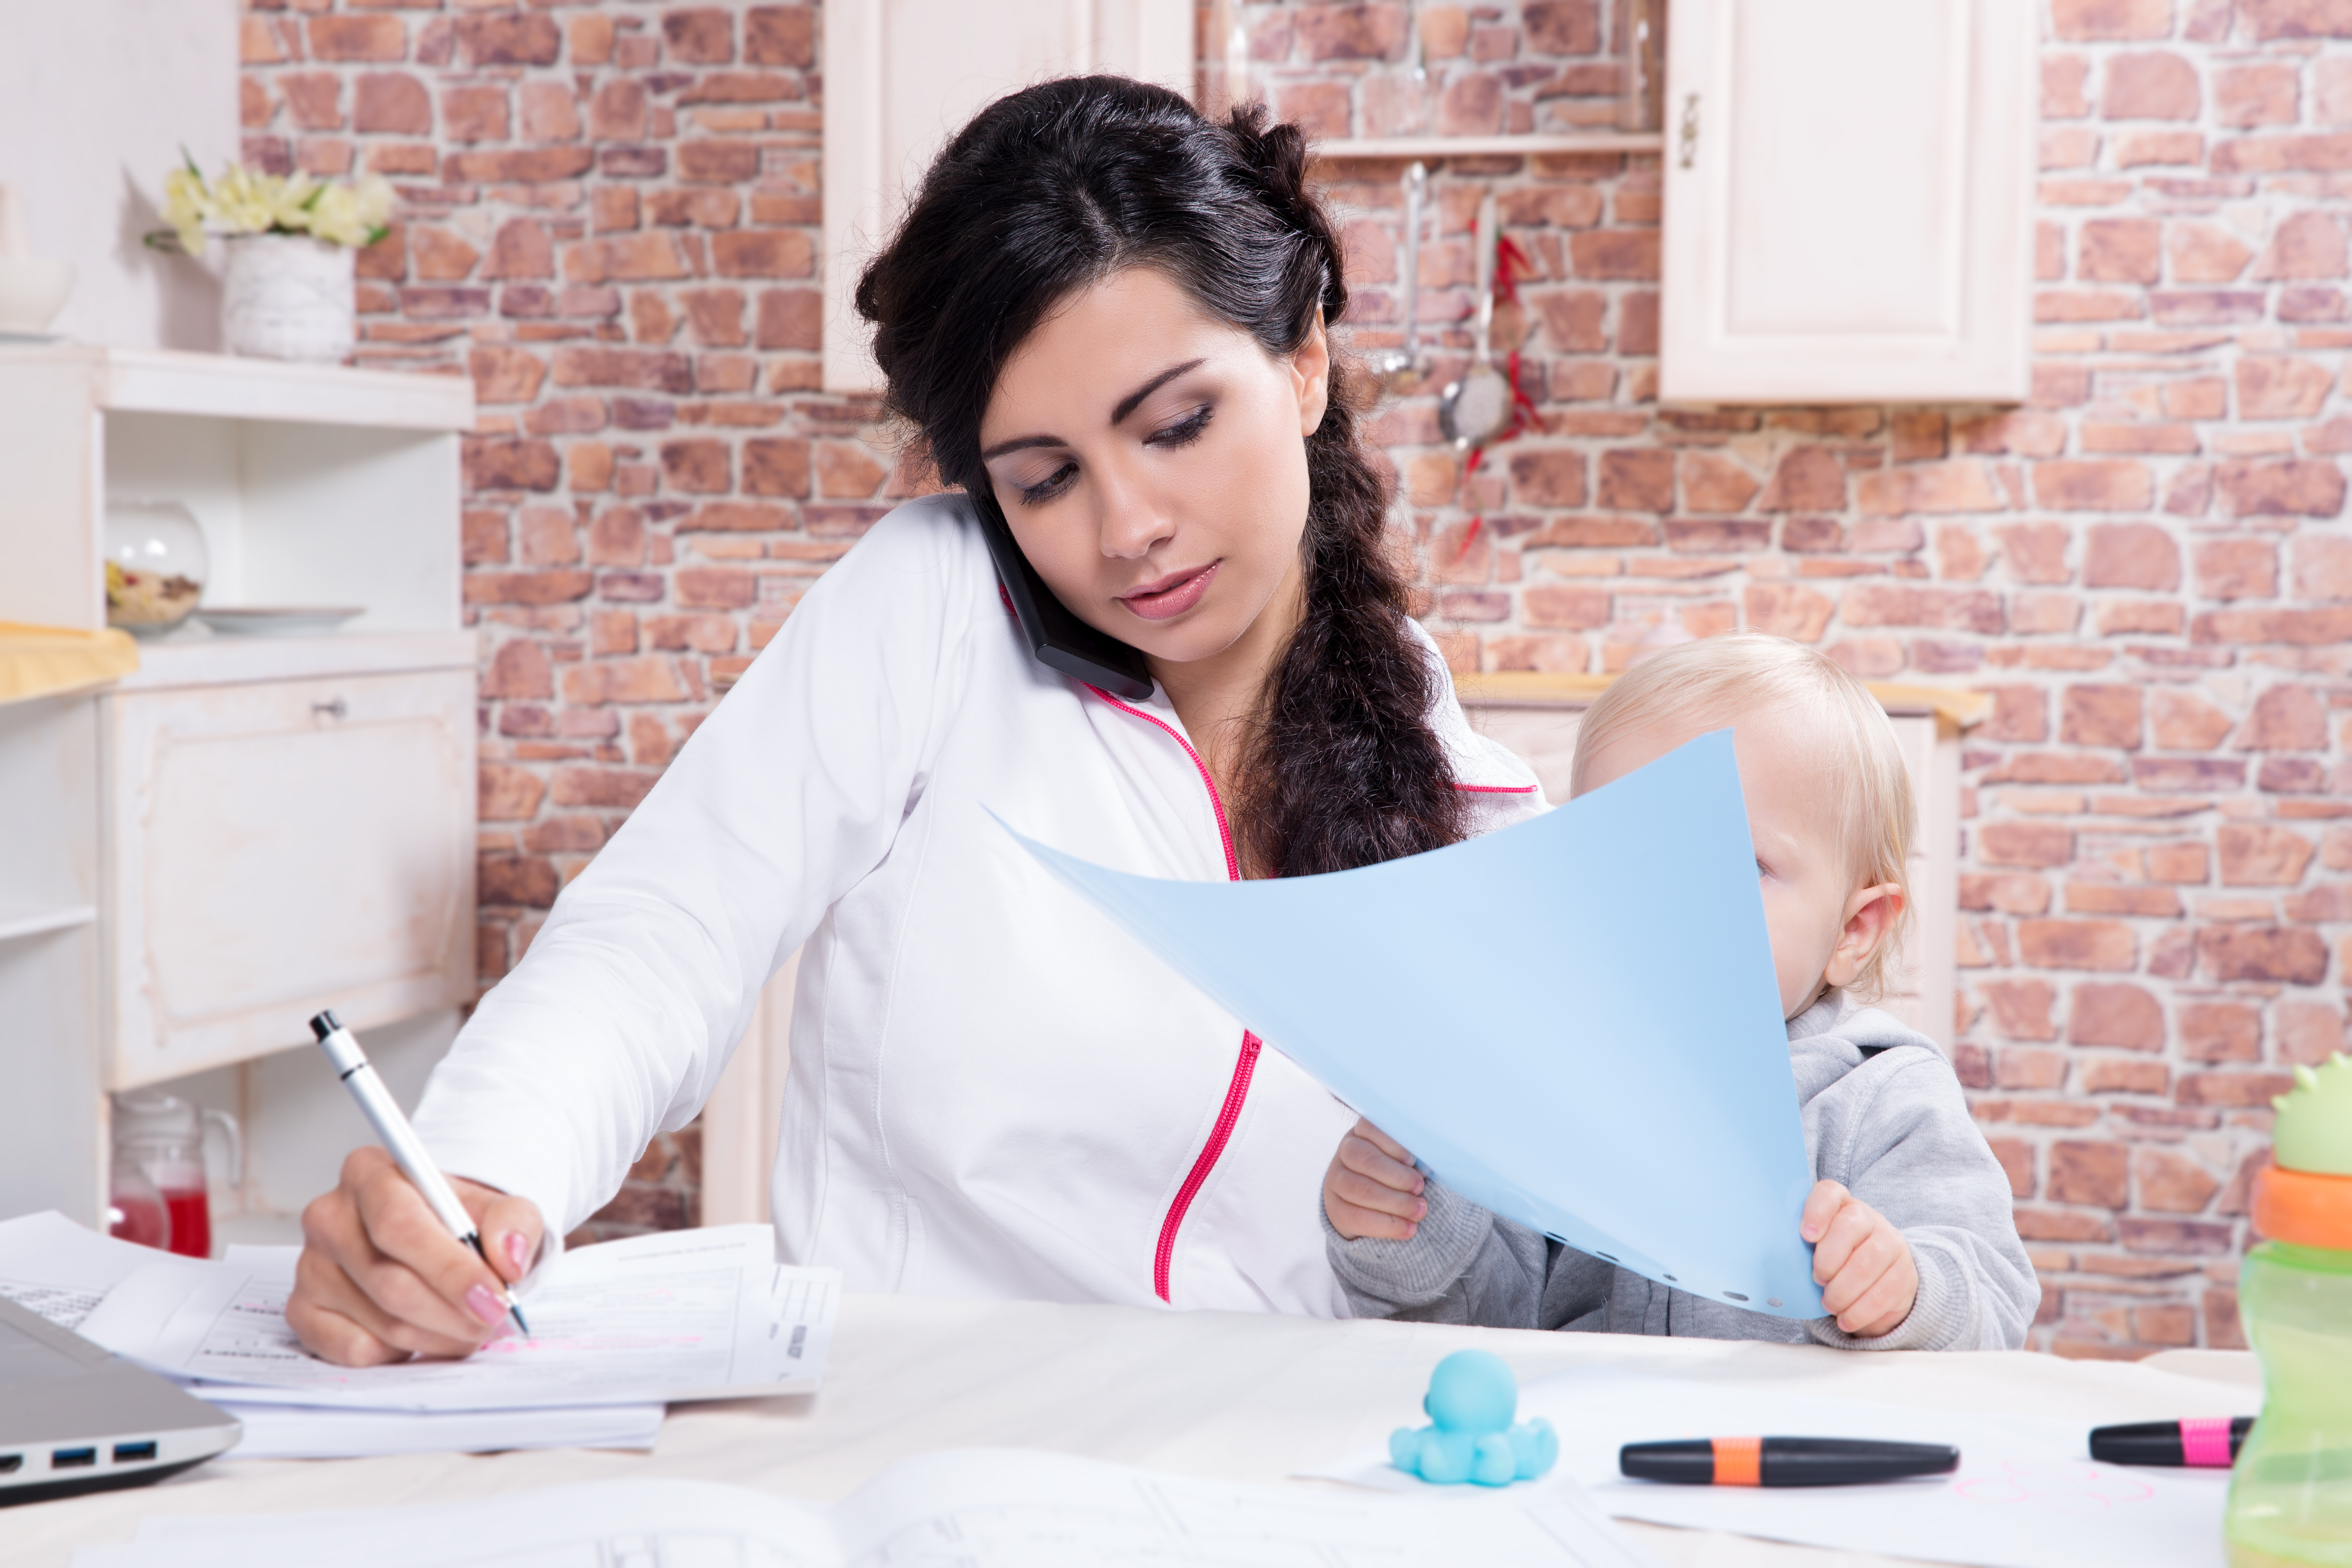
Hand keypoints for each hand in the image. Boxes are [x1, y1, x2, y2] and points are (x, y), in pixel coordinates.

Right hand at [285, 1146, 544, 1366]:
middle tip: (491, 1319)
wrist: (435, 1236)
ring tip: (468, 1326)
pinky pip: (352, 1349)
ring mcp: (311, 1266)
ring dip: (437, 1335)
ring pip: (380, 1321)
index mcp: (371, 1173)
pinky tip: (421, 1332)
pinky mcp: (303, 1310)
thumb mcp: (499, 1207)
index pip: (401, 1224)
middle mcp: (329, 1216)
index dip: (450, 1269)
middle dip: (453, 1311)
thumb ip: (514, 1223)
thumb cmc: (459, 1220)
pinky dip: (398, 1352)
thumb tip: (509, 1259)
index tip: (494, 1297)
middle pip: (391, 1281)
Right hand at [1323, 1118, 1426, 1240]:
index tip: (1413, 1159)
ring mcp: (1335, 1181)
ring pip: (1359, 1189)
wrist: (1374, 1205)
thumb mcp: (1405, 1159)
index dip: (1391, 1143)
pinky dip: (1387, 1226)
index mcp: (1362, 1133)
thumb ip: (1413, 1156)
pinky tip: (1408, 1229)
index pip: (1368, 1127)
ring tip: (1419, 1210)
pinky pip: (1357, 1218)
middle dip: (1396, 1175)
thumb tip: (1432, 1161)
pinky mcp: (1335, 1210)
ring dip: (1394, 1202)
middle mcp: (1344, 1153)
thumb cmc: (1399, 1174)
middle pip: (1362, 1158)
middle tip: (1420, 1187)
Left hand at [1802, 1180, 1917, 1336]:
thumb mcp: (1817, 1247)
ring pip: (1867, 1264)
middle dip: (1828, 1260)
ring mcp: (1891, 1245)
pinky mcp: (1904, 1275)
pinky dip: (1859, 1312)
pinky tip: (1845, 1318)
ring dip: (1842, 1290)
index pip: (1829, 1193)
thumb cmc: (1835, 1259)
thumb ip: (1799, 1245)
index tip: (1806, 1235)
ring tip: (1829, 1303)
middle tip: (1817, 1279)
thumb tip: (1773, 1260)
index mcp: (1841, 1205)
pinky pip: (1883, 1294)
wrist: (1879, 1278)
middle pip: (1850, 1228)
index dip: (1817, 1211)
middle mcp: (1869, 1219)